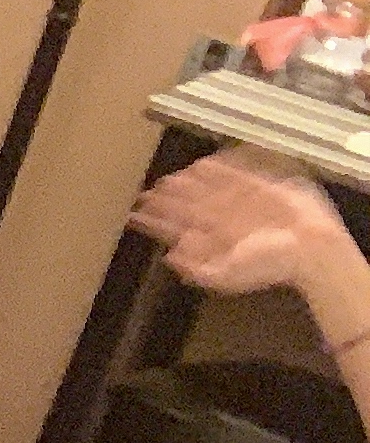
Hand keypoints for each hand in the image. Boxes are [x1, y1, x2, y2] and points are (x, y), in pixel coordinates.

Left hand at [131, 152, 359, 300]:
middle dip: (164, 201)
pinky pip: (234, 175)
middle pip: (185, 207)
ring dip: (185, 184)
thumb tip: (168, 258)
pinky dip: (219, 169)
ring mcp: (238, 204)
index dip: (153, 223)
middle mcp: (220, 220)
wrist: (310, 249)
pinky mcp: (259, 189)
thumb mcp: (226, 278)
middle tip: (143, 193)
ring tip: (165, 179)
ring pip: (204, 190)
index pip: (174, 229)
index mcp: (209, 240)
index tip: (132, 216)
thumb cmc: (269, 266)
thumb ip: (195, 270)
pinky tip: (202, 164)